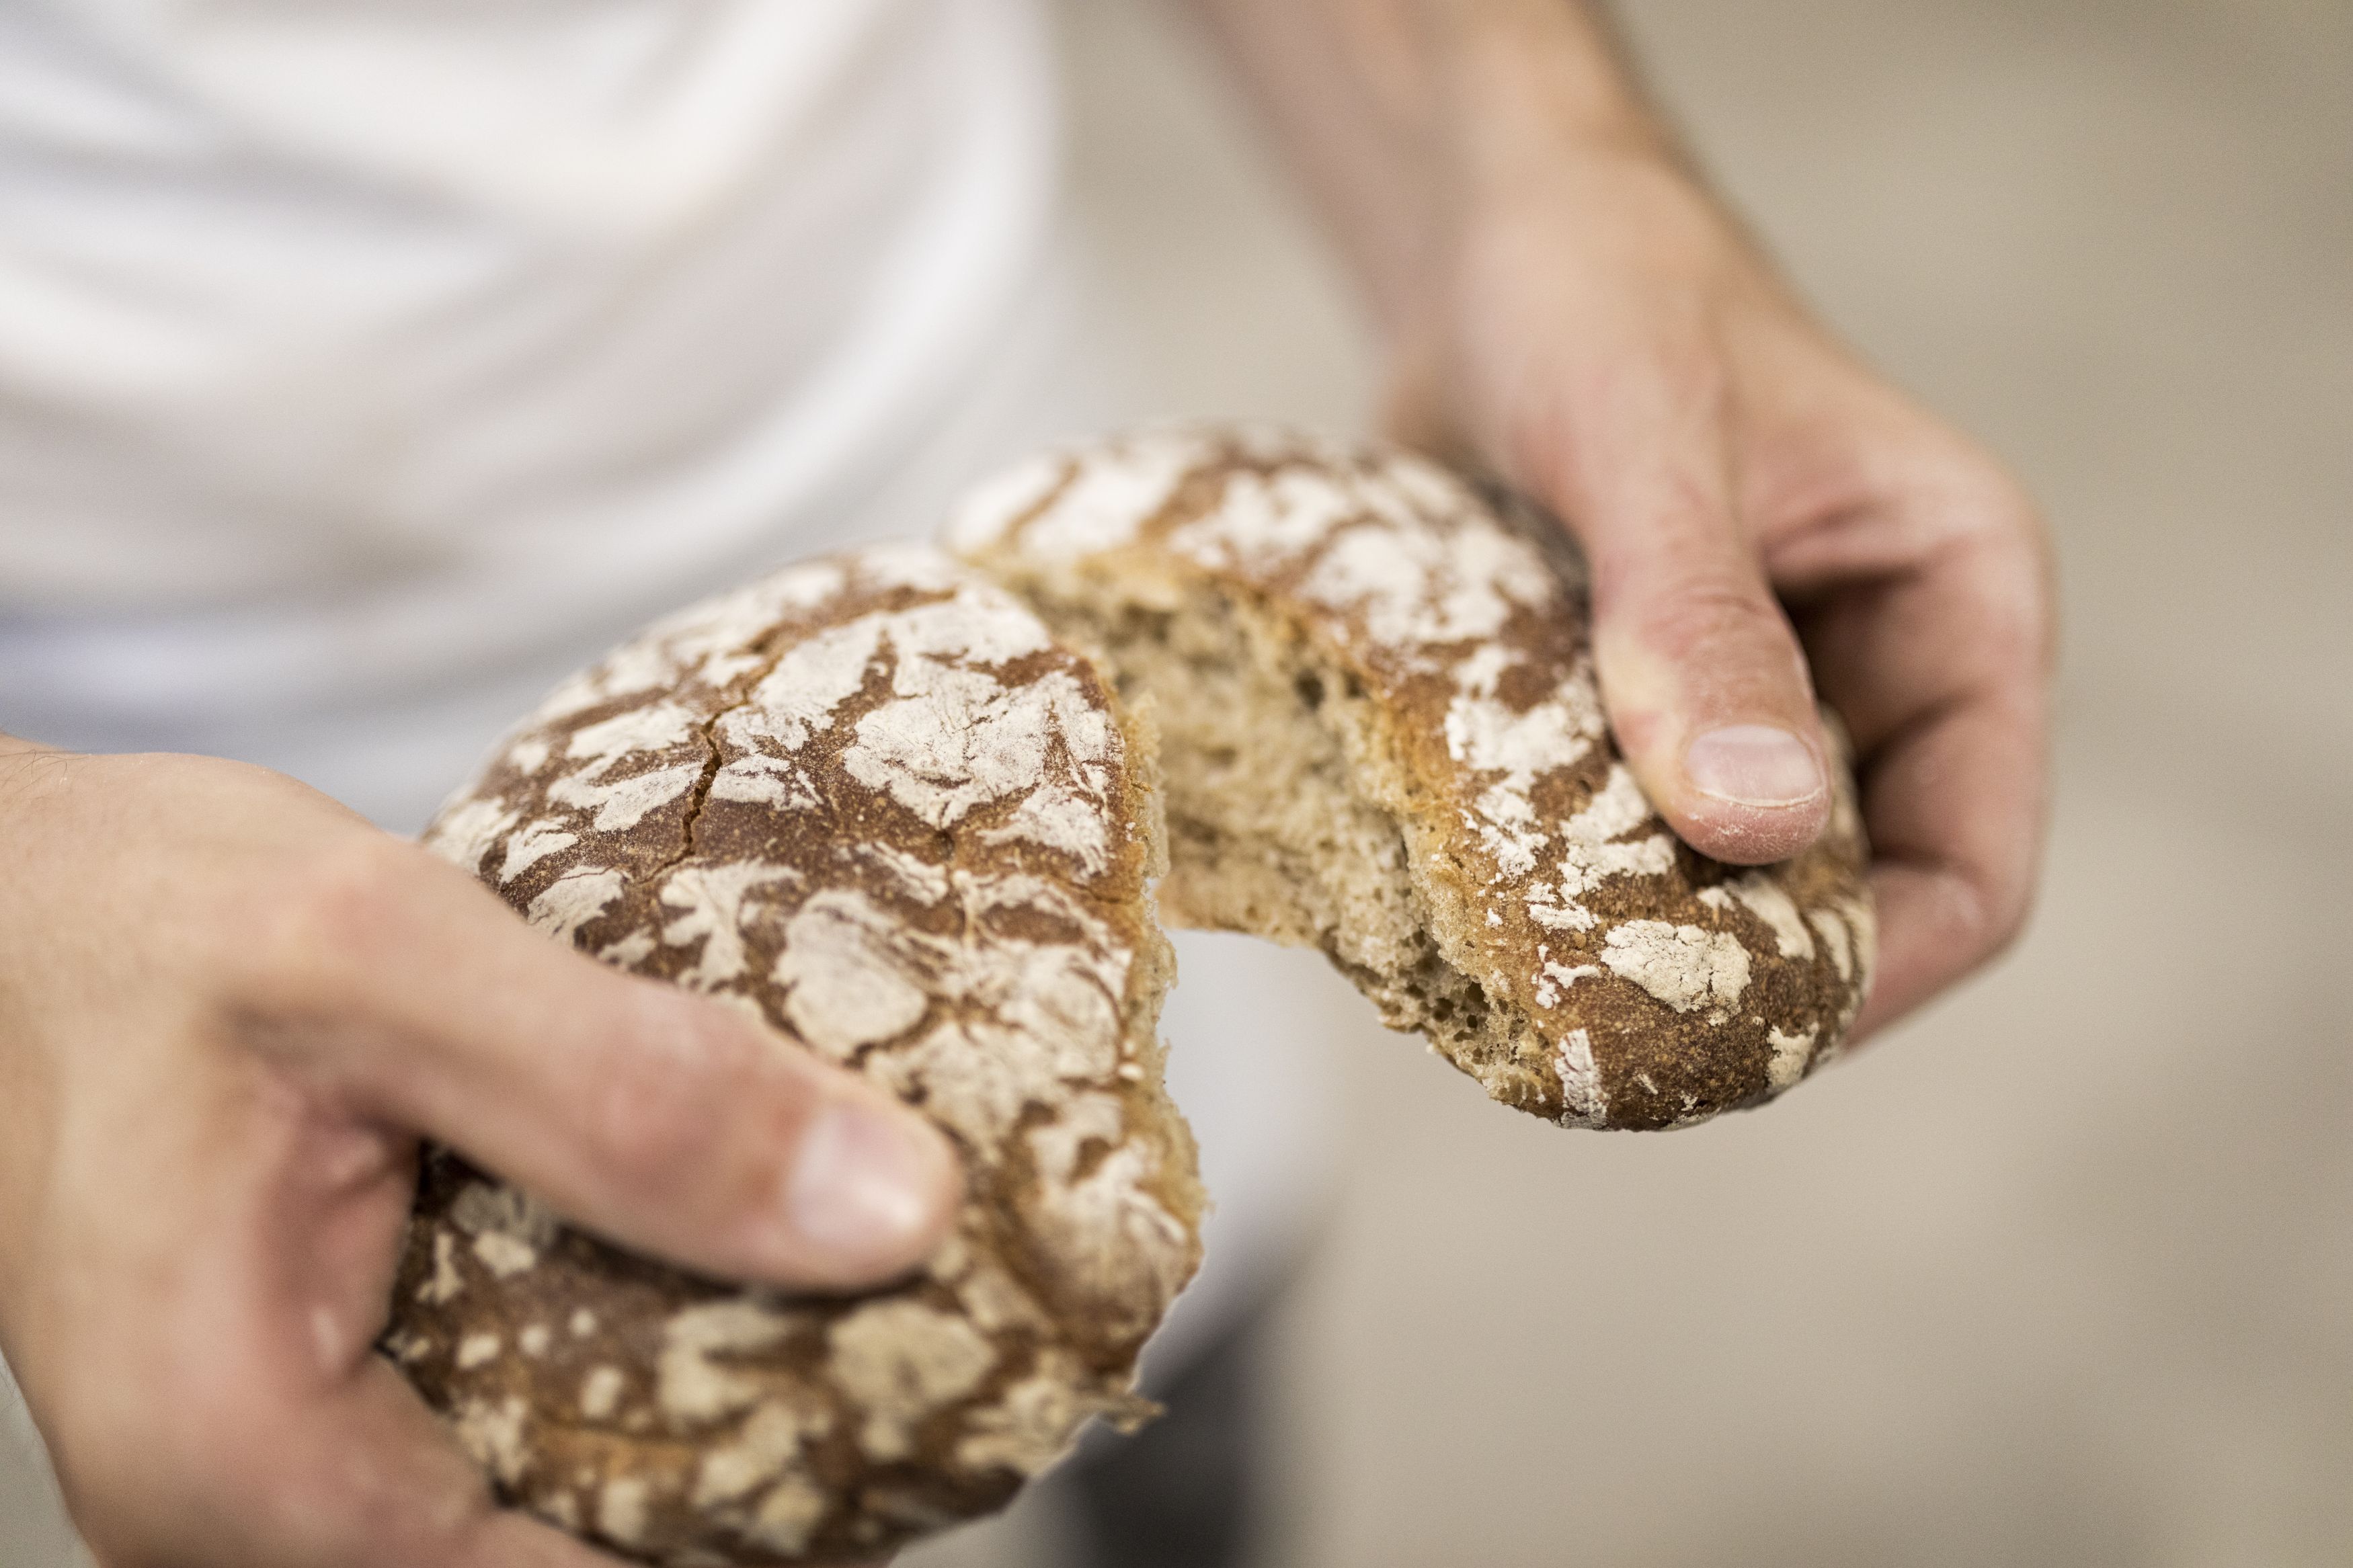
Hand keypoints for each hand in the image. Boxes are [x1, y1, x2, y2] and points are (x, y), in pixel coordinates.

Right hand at [0, 743, 955, 1567]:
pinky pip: (484, 1442)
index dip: (761, 1524)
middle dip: (732, 1485)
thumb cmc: (131, 917)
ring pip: (523, 1517)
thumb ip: (627, 1092)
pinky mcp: (303, 1402)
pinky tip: (706, 1282)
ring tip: (834, 1322)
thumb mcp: (388, 957)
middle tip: (897, 1359)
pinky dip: (607, 1380)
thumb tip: (889, 1212)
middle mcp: (232, 1510)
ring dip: (677, 1435)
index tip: (906, 1412)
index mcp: (237, 1456)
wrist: (3, 903)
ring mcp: (264, 1470)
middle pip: (553, 1561)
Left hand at [1385, 145, 2052, 1036]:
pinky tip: (1475, 908)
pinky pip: (1634, 834)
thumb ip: (1698, 619)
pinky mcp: (1650, 709)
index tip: (1734, 1029)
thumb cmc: (1597, 295)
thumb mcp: (1643, 435)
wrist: (1489, 256)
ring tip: (1521, 975)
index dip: (1875, 973)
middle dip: (1738, 972)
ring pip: (1732, 882)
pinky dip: (1567, 881)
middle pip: (1851, 899)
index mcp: (1957, 603)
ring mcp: (1764, 698)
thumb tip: (1761, 825)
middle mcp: (1878, 670)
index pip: (1974, 863)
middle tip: (1596, 1027)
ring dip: (1639, 935)